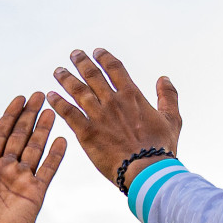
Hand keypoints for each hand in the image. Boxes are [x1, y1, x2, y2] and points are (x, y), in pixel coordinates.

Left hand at [0, 94, 66, 222]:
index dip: (8, 118)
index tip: (18, 99)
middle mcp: (4, 174)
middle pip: (19, 137)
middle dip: (29, 116)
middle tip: (39, 94)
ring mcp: (21, 183)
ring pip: (35, 149)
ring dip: (43, 129)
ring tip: (51, 108)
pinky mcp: (35, 195)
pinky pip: (47, 171)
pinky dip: (55, 155)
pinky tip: (63, 138)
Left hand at [48, 49, 181, 187]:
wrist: (147, 170)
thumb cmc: (161, 148)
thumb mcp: (172, 119)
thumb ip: (169, 96)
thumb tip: (164, 78)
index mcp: (132, 95)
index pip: (115, 68)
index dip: (104, 58)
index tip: (97, 52)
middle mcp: (113, 101)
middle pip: (92, 75)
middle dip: (81, 62)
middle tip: (74, 55)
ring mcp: (98, 116)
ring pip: (77, 90)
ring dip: (66, 79)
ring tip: (58, 71)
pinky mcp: (86, 133)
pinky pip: (68, 113)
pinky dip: (58, 102)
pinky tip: (50, 95)